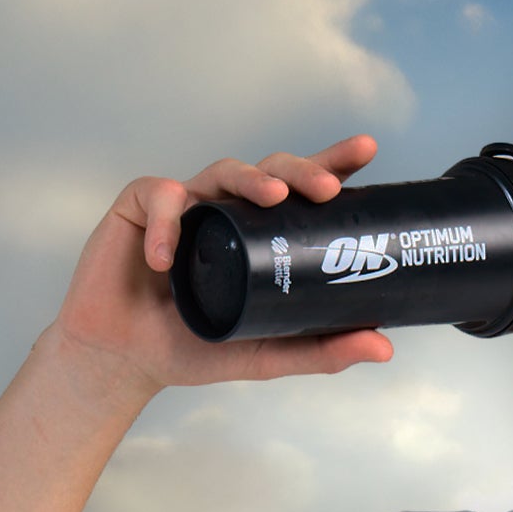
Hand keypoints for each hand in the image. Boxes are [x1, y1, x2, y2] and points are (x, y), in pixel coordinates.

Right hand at [49, 137, 393, 396]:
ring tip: (272, 197)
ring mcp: (186, 207)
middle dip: (300, 171)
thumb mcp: (268, 354)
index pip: (300, 192)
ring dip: (249, 177)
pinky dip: (168, 224)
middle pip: (269, 173)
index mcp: (260, 235)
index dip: (330, 164)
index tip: (367, 150)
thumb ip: (322, 351)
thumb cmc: (196, 349)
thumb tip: (384, 346)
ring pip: (222, 172)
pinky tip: (168, 260)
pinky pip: (160, 199)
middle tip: (327, 189)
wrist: (127, 361)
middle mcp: (227, 213)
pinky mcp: (139, 209)